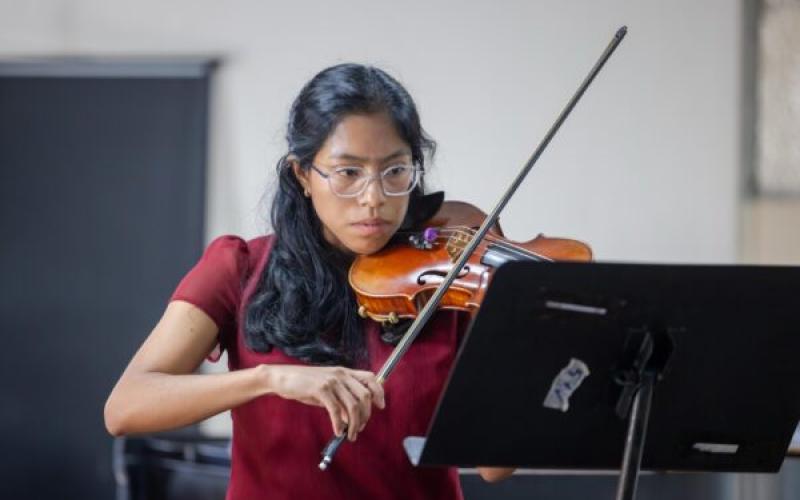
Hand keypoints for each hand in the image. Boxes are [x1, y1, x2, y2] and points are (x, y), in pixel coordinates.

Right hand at [260, 364, 384, 441]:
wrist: (283, 377)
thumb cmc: (304, 384)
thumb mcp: (327, 389)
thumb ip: (341, 399)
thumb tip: (351, 418)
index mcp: (345, 372)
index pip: (371, 378)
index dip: (379, 392)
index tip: (380, 406)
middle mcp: (341, 374)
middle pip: (365, 396)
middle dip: (366, 416)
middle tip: (359, 428)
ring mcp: (332, 381)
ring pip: (353, 406)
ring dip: (354, 424)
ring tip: (350, 435)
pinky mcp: (321, 389)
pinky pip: (336, 410)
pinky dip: (339, 424)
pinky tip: (337, 432)